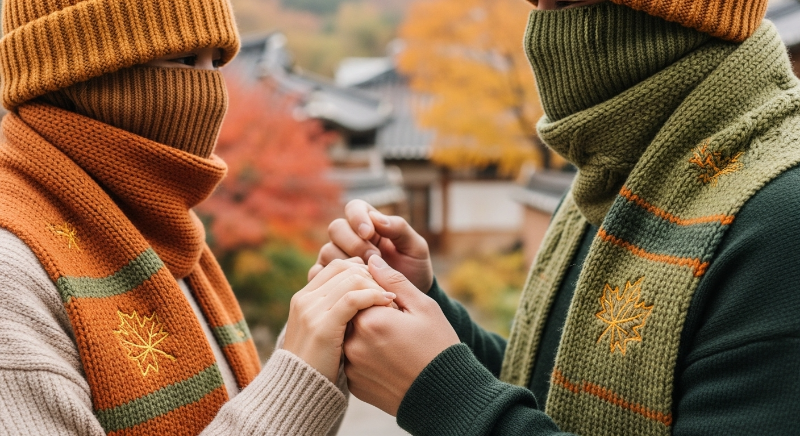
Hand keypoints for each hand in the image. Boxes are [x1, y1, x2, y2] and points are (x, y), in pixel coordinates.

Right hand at [284, 258, 395, 382]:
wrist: (300, 392)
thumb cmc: (319, 364)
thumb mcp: (323, 331)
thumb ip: (334, 310)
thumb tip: (358, 293)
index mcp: (304, 297)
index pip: (337, 266)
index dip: (362, 269)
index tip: (381, 283)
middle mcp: (305, 299)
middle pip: (345, 268)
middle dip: (371, 275)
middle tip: (390, 288)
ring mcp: (311, 312)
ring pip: (351, 279)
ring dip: (376, 285)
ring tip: (392, 298)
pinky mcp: (322, 327)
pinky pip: (353, 299)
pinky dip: (374, 296)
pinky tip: (389, 303)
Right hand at [310, 199, 433, 292]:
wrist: (408, 301)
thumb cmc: (413, 270)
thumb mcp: (415, 248)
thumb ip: (399, 228)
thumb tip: (375, 217)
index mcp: (369, 224)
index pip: (353, 208)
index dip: (357, 218)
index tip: (369, 233)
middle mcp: (348, 238)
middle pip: (336, 228)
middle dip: (354, 243)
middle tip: (373, 259)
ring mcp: (336, 258)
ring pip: (327, 250)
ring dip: (347, 263)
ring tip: (368, 276)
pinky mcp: (329, 278)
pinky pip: (319, 273)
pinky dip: (332, 279)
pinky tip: (350, 286)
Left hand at [343, 256, 459, 415]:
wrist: (444, 396)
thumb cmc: (438, 347)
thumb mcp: (423, 307)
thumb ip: (394, 282)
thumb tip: (372, 260)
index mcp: (370, 319)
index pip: (358, 290)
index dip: (376, 291)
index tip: (394, 301)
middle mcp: (354, 343)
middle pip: (350, 312)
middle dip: (366, 310)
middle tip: (393, 320)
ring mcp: (351, 366)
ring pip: (348, 336)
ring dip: (363, 332)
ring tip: (390, 339)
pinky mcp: (353, 383)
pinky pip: (350, 359)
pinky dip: (362, 354)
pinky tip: (385, 357)